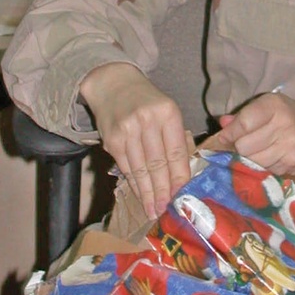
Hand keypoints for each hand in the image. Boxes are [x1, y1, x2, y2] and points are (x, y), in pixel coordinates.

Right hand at [80, 63, 190, 218]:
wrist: (114, 84)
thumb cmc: (147, 102)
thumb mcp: (167, 111)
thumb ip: (174, 139)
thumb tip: (180, 177)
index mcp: (168, 113)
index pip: (176, 152)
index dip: (179, 177)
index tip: (182, 196)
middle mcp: (147, 121)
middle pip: (157, 164)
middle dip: (162, 191)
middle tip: (166, 210)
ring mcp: (127, 130)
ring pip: (140, 169)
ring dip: (147, 193)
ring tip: (153, 210)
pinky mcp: (111, 139)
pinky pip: (126, 167)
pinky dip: (133, 183)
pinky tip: (139, 196)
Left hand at [124, 274, 154, 294]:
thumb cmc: (147, 294)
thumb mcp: (148, 289)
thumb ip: (147, 283)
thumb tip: (146, 277)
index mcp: (146, 289)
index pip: (141, 283)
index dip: (138, 279)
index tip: (134, 276)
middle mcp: (143, 292)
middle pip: (138, 286)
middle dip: (134, 281)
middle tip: (130, 278)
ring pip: (135, 289)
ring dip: (132, 285)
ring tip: (129, 281)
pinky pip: (133, 293)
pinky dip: (131, 290)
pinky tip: (129, 287)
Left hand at [207, 92, 294, 174]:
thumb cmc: (288, 116)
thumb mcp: (268, 106)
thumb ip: (243, 115)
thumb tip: (222, 125)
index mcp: (274, 106)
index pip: (243, 124)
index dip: (229, 134)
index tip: (223, 139)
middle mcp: (284, 125)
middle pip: (244, 147)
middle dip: (239, 148)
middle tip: (244, 145)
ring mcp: (290, 147)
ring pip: (253, 162)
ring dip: (250, 159)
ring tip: (258, 151)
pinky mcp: (293, 164)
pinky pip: (265, 171)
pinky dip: (263, 167)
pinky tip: (271, 158)